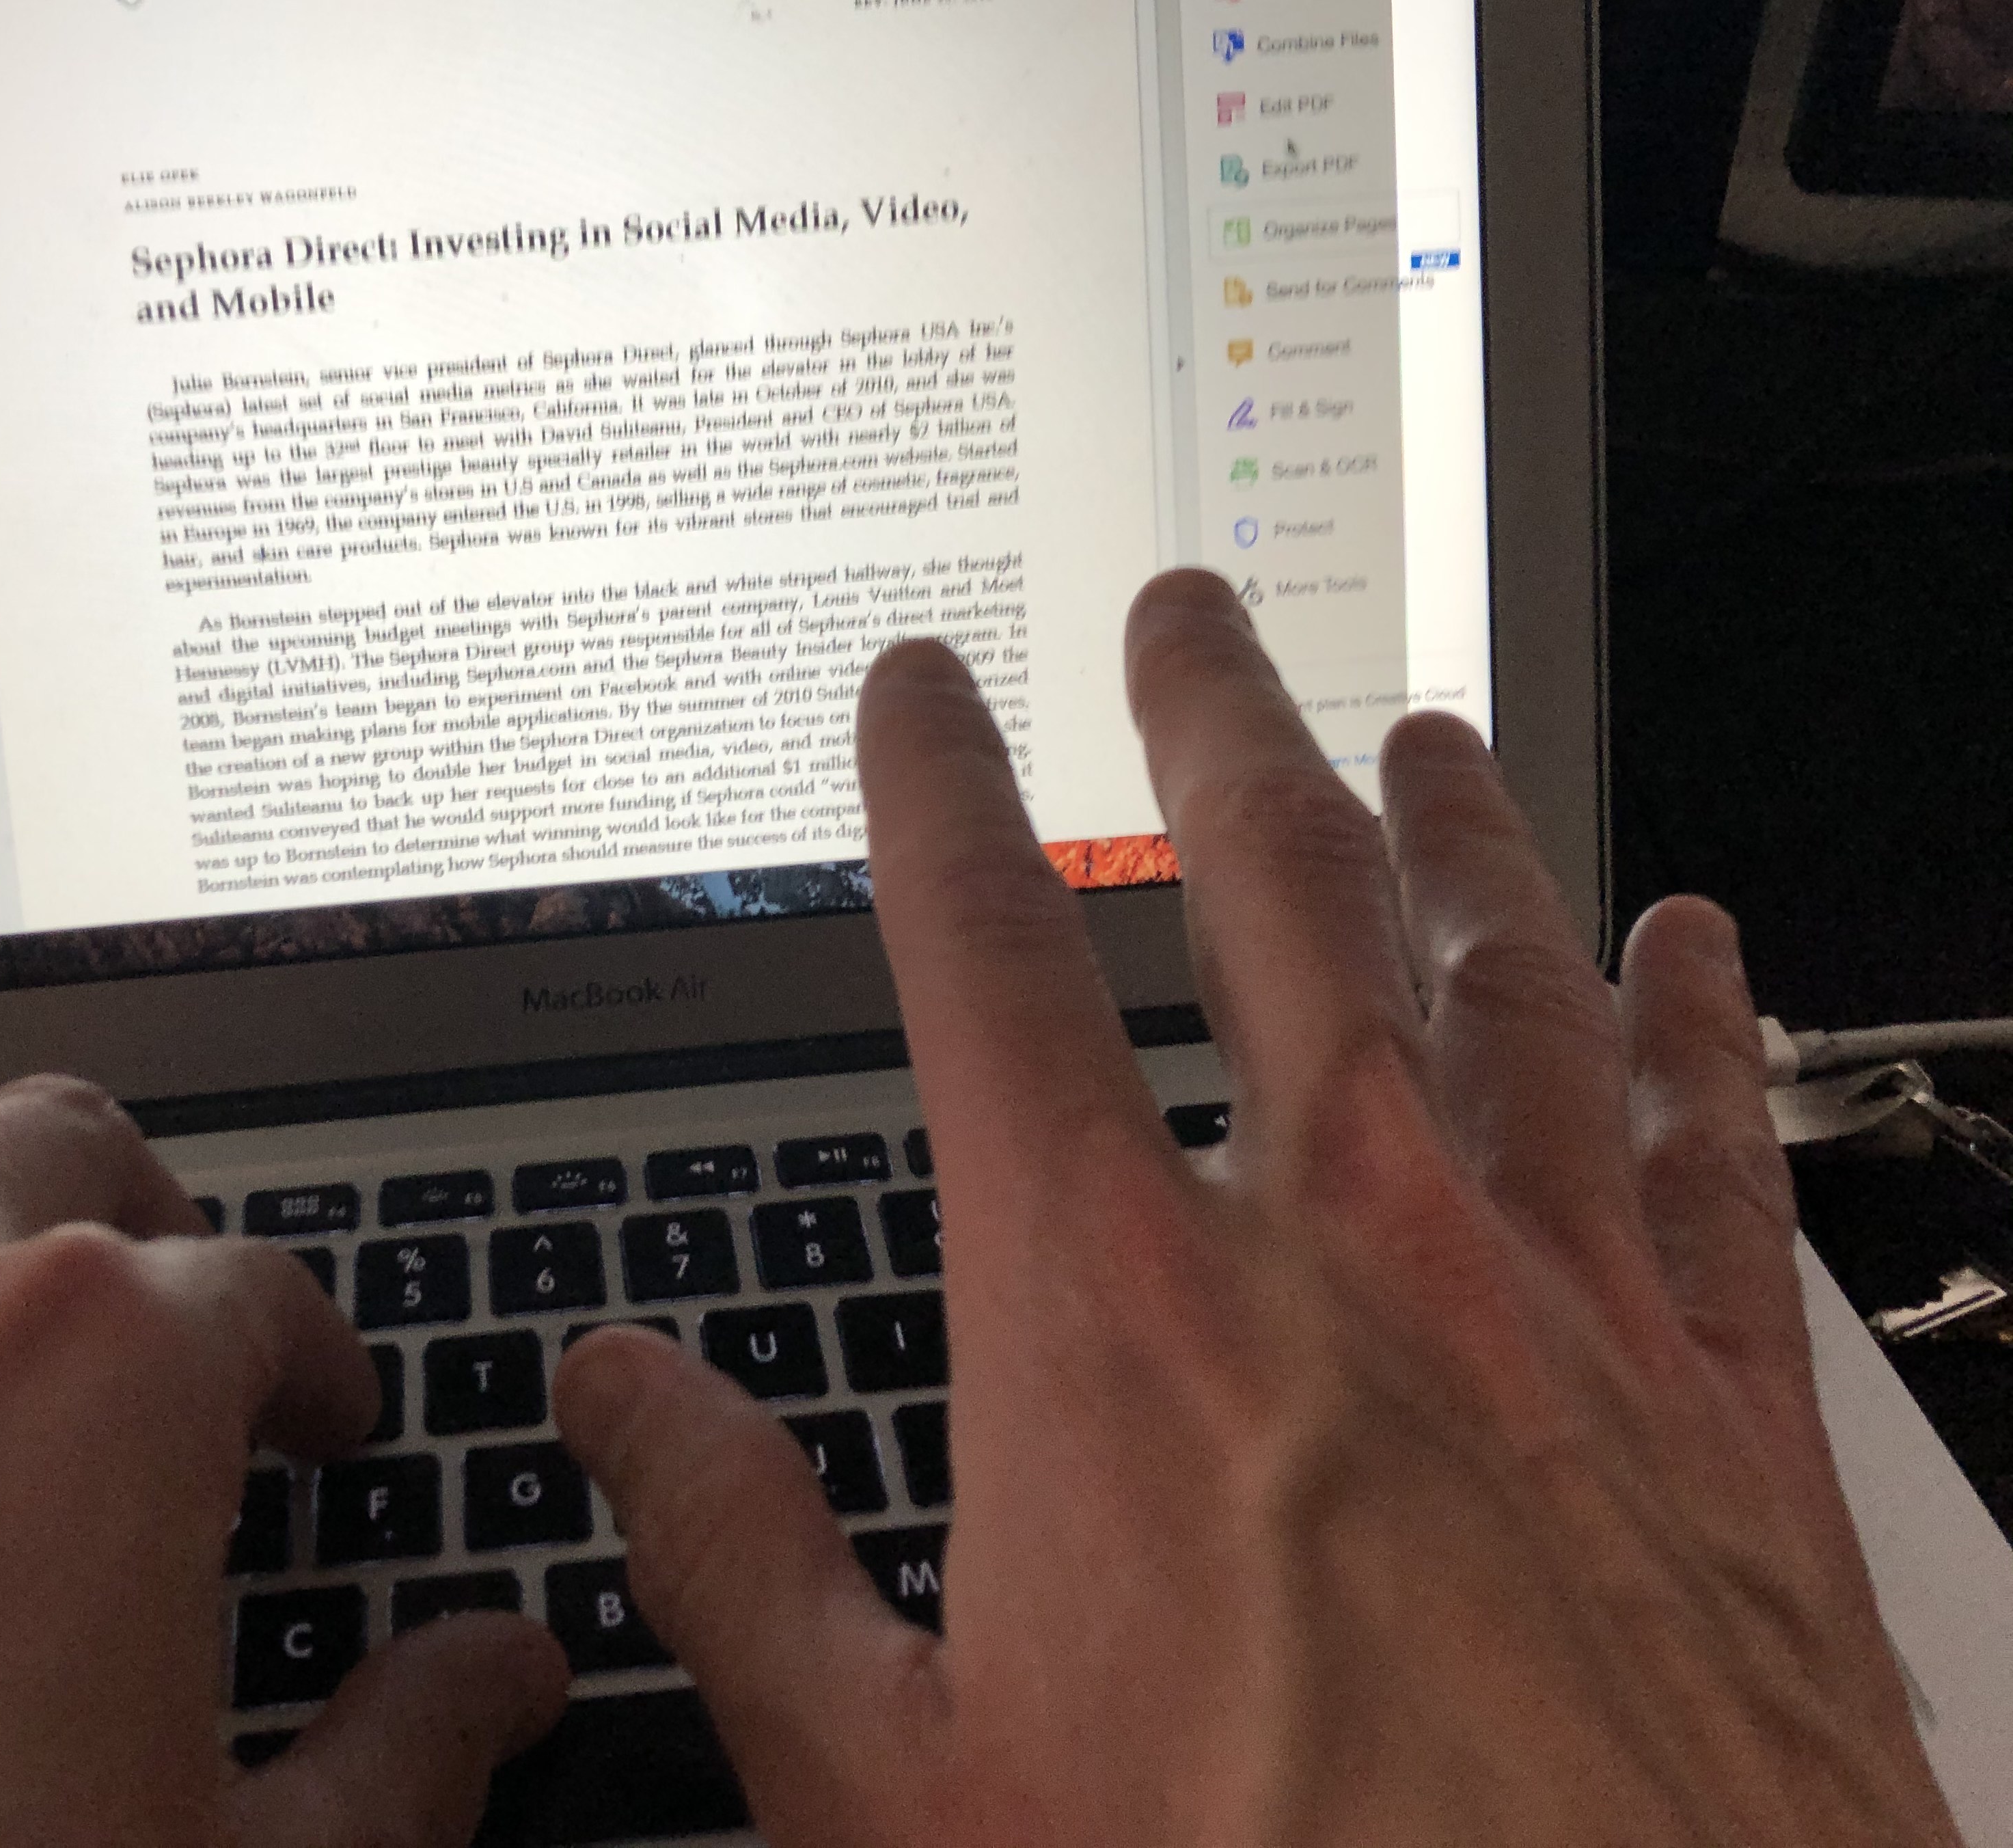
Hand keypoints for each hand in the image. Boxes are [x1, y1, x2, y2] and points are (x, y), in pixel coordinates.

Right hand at [556, 571, 1961, 1846]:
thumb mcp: (898, 1788)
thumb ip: (739, 1558)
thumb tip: (617, 1398)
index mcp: (1117, 1318)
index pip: (986, 962)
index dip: (932, 794)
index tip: (917, 695)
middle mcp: (1347, 1253)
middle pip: (1268, 888)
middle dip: (1212, 723)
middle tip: (1186, 614)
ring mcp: (1556, 1307)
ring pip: (1501, 971)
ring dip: (1456, 826)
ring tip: (1422, 731)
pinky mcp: (1726, 1406)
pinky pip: (1711, 1142)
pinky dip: (1698, 1017)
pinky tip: (1694, 942)